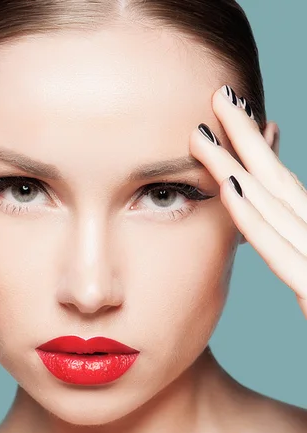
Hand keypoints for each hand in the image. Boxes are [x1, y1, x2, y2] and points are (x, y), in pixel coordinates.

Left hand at [190, 84, 306, 318]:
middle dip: (247, 142)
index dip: (259, 158)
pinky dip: (255, 218)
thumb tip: (288, 247)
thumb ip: (299, 264)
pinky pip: (283, 252)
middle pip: (281, 188)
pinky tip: (230, 188)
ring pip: (277, 208)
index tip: (229, 126)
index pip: (287, 197)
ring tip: (207, 129)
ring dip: (238, 166)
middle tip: (219, 97)